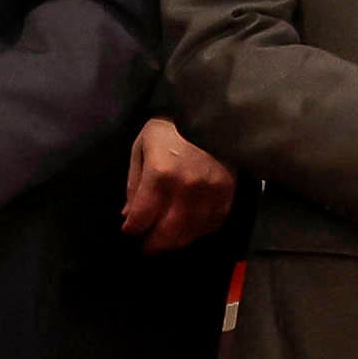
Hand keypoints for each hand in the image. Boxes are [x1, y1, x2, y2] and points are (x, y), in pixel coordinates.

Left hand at [121, 118, 237, 251]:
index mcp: (160, 175)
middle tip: (148, 248)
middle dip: (153, 245)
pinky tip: (191, 228)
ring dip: (176, 242)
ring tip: (168, 241)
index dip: (132, 229)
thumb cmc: (171, 127)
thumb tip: (129, 214)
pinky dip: (200, 231)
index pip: (141, 218)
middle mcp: (186, 189)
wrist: (213, 111)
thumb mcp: (142, 146)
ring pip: (191, 233)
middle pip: (167, 234)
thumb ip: (134, 183)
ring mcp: (210, 193)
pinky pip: (214, 223)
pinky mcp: (228, 192)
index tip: (129, 230)